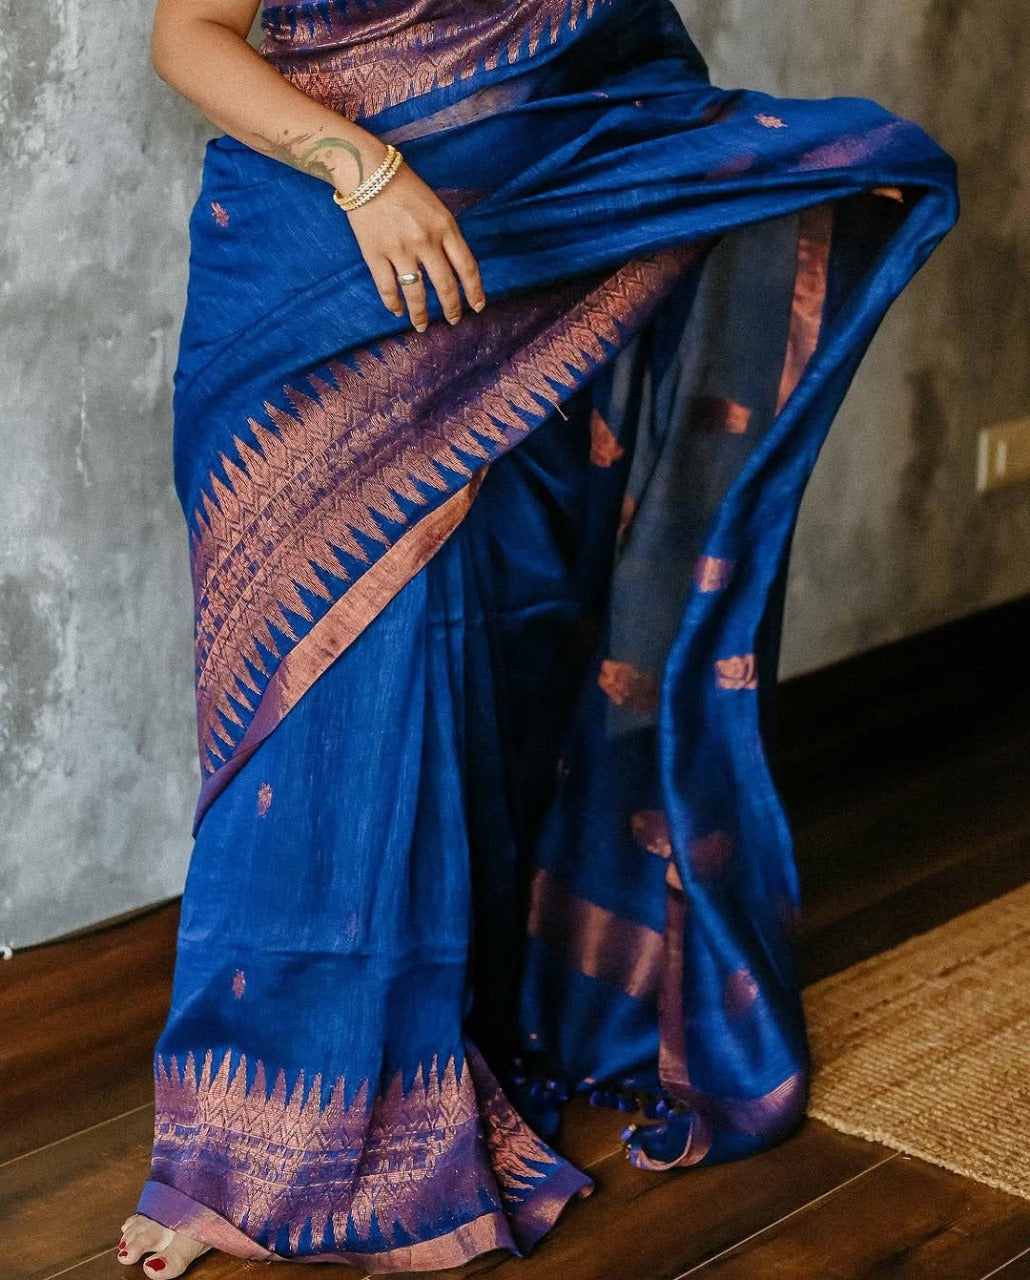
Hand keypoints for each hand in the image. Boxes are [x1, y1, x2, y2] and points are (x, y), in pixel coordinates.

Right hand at [342, 151, 486, 331]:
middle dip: (451, 309)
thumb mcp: (435, 205)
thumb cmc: (403, 185)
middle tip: (453, 321)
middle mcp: (425, 241)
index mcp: (445, 227)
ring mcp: (399, 249)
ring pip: (415, 293)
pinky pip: (387, 287)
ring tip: (422, 326)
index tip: (478, 307)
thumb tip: (453, 267)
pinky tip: (397, 311)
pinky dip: (393, 303)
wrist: (366, 170)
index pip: (467, 267)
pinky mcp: (375, 254)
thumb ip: (445, 234)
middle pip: (444, 286)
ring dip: (421, 314)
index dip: (474, 291)